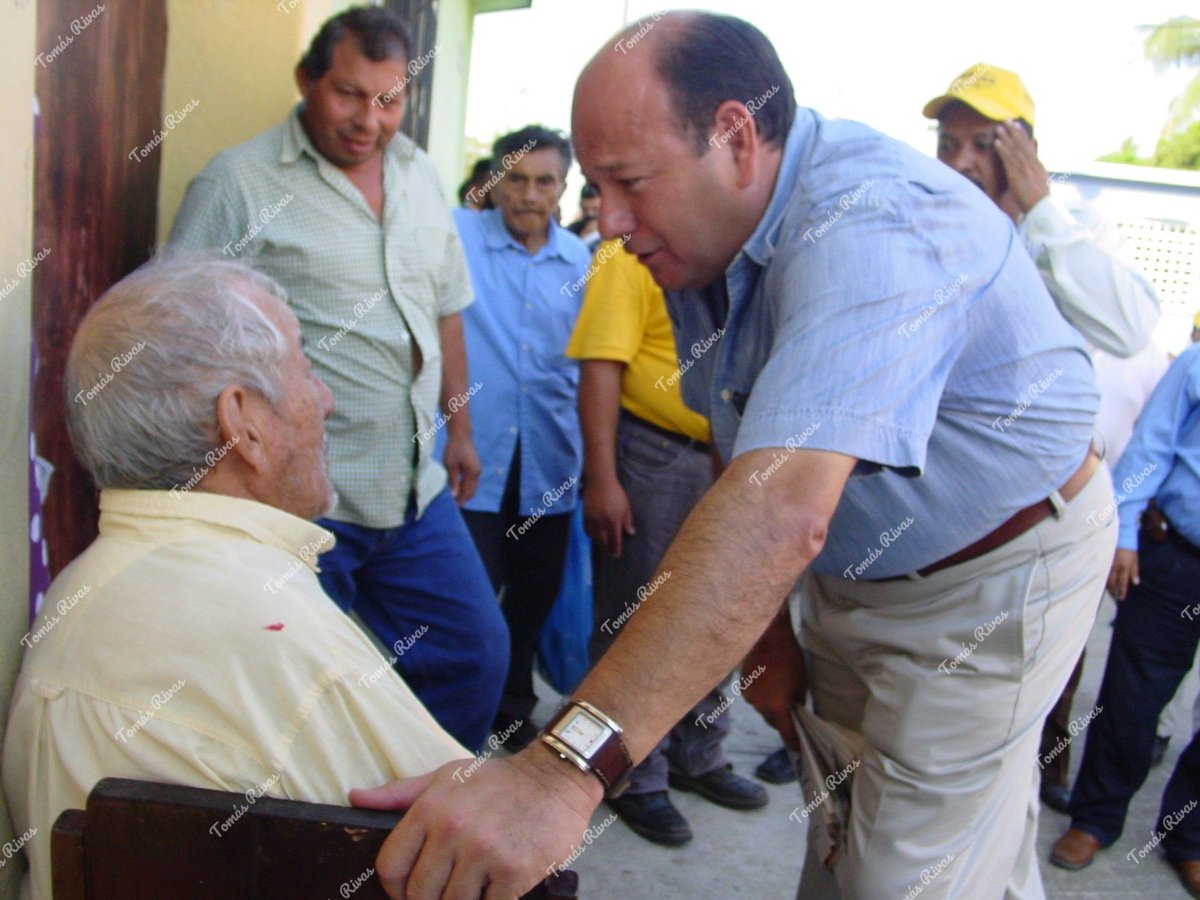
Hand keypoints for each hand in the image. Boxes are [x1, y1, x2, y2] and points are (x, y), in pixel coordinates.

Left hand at [351, 747, 602, 898]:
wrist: (555, 777)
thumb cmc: (498, 781)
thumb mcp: (446, 776)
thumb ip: (399, 793)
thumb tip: (355, 798)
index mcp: (431, 808)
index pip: (390, 865)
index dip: (394, 888)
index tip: (407, 891)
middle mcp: (453, 830)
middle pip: (419, 894)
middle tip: (444, 892)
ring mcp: (485, 852)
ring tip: (473, 887)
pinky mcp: (515, 872)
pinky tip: (496, 889)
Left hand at [443, 432, 479, 504]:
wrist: (461, 435)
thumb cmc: (454, 448)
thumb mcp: (451, 465)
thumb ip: (453, 480)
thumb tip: (454, 495)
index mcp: (473, 473)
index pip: (468, 492)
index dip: (461, 500)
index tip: (453, 507)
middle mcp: (477, 473)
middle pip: (471, 491)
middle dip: (463, 498)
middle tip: (452, 504)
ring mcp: (476, 470)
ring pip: (470, 487)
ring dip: (463, 492)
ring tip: (453, 497)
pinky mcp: (473, 468)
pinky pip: (469, 481)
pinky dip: (463, 486)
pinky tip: (456, 487)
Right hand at [582, 477, 633, 556]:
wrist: (600, 482)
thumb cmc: (616, 493)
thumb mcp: (625, 507)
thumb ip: (627, 521)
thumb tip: (630, 533)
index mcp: (614, 520)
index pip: (615, 539)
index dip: (615, 548)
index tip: (617, 554)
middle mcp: (602, 522)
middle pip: (603, 541)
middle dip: (607, 548)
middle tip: (610, 553)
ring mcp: (592, 519)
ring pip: (594, 537)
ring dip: (599, 543)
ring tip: (603, 546)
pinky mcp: (585, 516)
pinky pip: (587, 530)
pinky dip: (591, 536)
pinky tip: (595, 536)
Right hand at [739, 608, 806, 750]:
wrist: (768, 637)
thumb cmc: (789, 659)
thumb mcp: (802, 682)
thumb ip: (798, 701)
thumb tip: (795, 709)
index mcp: (777, 708)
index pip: (786, 732)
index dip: (794, 742)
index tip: (798, 749)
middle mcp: (760, 707)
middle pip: (772, 721)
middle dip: (781, 720)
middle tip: (790, 711)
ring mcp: (749, 697)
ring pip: (762, 709)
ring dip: (770, 705)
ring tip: (777, 690)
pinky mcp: (742, 686)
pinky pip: (754, 697)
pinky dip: (761, 695)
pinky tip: (767, 682)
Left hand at [993, 120, 1049, 216]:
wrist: (1042, 207)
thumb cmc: (1039, 199)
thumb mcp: (1041, 181)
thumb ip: (1036, 169)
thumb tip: (1034, 163)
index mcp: (1037, 165)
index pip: (1028, 147)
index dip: (1021, 135)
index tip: (1016, 126)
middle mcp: (1032, 164)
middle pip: (1021, 144)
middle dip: (1014, 132)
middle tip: (1007, 120)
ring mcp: (1025, 168)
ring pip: (1014, 149)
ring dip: (1006, 137)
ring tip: (999, 128)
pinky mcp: (1017, 175)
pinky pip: (1009, 160)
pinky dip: (1003, 150)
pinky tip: (997, 142)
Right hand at [1107, 547, 1139, 600]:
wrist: (1121, 537)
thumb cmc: (1130, 549)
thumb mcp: (1135, 560)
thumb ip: (1134, 572)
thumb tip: (1135, 583)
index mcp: (1124, 567)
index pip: (1122, 583)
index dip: (1121, 591)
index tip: (1121, 598)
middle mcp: (1115, 567)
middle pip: (1112, 582)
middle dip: (1112, 591)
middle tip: (1114, 597)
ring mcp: (1108, 564)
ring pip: (1105, 578)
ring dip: (1107, 586)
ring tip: (1108, 591)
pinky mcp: (1103, 561)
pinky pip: (1102, 572)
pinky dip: (1103, 578)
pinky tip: (1103, 582)